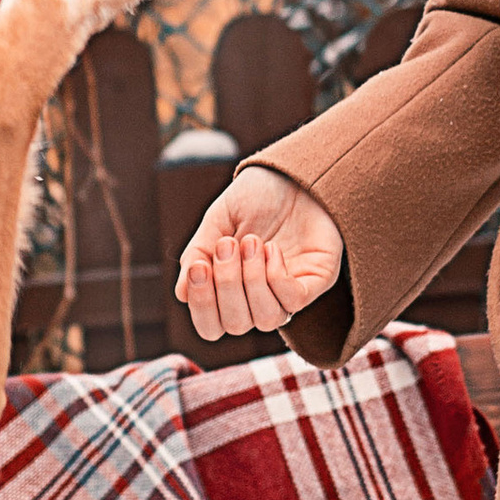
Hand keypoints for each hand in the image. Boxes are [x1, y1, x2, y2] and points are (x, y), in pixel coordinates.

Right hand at [175, 165, 345, 336]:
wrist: (292, 173)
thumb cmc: (254, 199)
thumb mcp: (216, 222)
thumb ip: (198, 255)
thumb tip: (183, 293)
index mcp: (231, 290)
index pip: (211, 326)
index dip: (202, 306)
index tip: (199, 267)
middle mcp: (259, 299)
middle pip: (236, 325)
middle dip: (228, 285)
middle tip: (228, 244)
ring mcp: (288, 293)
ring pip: (267, 319)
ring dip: (253, 280)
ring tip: (253, 242)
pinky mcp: (316, 282)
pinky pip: (293, 301)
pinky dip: (277, 276)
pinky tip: (273, 249)